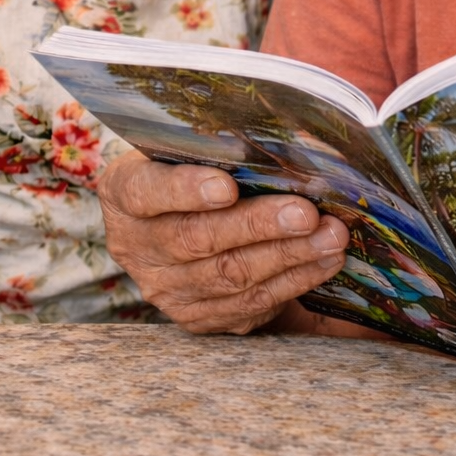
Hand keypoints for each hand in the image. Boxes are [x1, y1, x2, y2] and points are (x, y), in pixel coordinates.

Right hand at [98, 150, 349, 334]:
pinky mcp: (198, 317)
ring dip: (289, 256)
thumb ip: (219, 145)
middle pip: (199, 240)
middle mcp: (137, 246)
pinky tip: (323, 262)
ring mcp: (166, 288)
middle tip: (306, 213)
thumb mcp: (186, 148)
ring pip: (230, 276)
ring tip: (330, 236)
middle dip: (259, 227)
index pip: (148, 192)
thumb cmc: (189, 168)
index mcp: (125, 193)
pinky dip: (293, 281)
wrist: (169, 220)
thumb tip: (290, 138)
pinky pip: (248, 304)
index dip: (185, 190)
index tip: (227, 187)